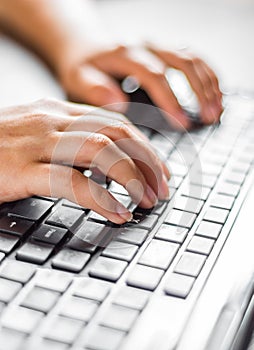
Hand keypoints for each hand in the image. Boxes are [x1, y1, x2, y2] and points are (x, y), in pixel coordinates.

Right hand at [0, 98, 168, 223]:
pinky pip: (73, 182)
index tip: (161, 169)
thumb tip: (107, 158)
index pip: (116, 123)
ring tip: (146, 201)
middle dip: (148, 161)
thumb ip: (71, 139)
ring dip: (132, 178)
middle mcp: (53, 121)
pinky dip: (102, 199)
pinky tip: (118, 212)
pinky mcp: (24, 169)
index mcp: (58, 112)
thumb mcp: (39, 133)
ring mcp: (38, 143)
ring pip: (102, 152)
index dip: (145, 146)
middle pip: (117, 134)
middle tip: (162, 188)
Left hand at [58, 44, 222, 129]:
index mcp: (124, 55)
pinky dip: (207, 75)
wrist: (85, 49)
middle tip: (208, 118)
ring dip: (208, 84)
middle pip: (180, 62)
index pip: (154, 75)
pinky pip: (192, 58)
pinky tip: (215, 93)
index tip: (181, 123)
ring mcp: (156, 47)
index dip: (170, 100)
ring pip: (191, 59)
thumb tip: (119, 104)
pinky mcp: (164, 52)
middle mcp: (144, 47)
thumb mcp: (78, 79)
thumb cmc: (82, 68)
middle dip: (198, 92)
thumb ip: (95, 90)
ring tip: (216, 110)